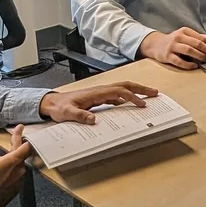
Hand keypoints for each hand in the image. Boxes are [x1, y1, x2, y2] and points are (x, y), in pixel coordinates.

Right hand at [0, 127, 31, 206]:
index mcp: (11, 164)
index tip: (19, 128)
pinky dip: (4, 172)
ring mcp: (17, 183)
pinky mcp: (14, 191)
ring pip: (13, 166)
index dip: (20, 135)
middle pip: (16, 156)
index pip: (22, 146)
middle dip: (3, 152)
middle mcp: (18, 173)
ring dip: (2, 163)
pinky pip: (12, 176)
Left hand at [38, 81, 158, 123]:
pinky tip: (130, 104)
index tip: (142, 104)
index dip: (131, 97)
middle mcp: (100, 91)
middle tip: (154, 92)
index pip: (119, 91)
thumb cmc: (59, 107)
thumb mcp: (67, 113)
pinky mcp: (97, 99)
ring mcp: (99, 94)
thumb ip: (79, 116)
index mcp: (95, 92)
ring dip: (135, 92)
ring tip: (147, 97)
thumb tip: (93, 120)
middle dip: (140, 89)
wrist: (51, 103)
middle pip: (124, 86)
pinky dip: (126, 98)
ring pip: (121, 90)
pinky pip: (116, 97)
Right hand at [139, 26, 205, 68]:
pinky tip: (194, 66)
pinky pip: (179, 61)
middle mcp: (178, 37)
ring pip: (188, 51)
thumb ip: (200, 37)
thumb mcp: (186, 36)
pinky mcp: (167, 56)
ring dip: (199, 56)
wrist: (155, 45)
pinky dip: (188, 64)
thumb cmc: (174, 41)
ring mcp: (172, 46)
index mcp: (184, 31)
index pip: (200, 38)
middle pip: (196, 44)